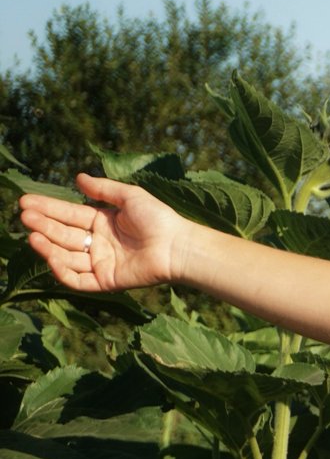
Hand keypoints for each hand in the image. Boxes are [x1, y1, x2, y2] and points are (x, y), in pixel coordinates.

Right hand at [18, 173, 187, 292]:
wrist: (177, 246)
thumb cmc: (159, 218)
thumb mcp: (130, 197)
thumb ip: (104, 189)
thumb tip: (78, 177)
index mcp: (103, 222)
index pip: (69, 215)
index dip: (48, 209)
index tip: (26, 202)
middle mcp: (98, 243)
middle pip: (64, 235)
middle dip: (43, 225)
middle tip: (24, 216)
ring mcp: (101, 263)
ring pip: (66, 257)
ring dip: (48, 247)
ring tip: (33, 235)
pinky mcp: (106, 281)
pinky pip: (78, 280)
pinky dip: (63, 271)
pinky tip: (51, 257)